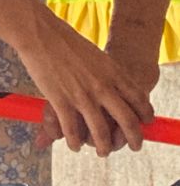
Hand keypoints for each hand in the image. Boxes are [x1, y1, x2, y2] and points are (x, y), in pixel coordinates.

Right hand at [20, 16, 154, 155]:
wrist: (40, 33)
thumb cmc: (65, 41)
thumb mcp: (95, 55)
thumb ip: (107, 72)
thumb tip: (116, 84)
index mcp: (112, 72)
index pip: (138, 98)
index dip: (145, 114)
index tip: (145, 122)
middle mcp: (102, 86)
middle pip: (127, 121)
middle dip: (134, 138)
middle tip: (134, 146)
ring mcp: (82, 96)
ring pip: (101, 133)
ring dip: (104, 147)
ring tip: (103, 151)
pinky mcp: (62, 102)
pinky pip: (73, 132)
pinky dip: (75, 143)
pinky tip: (75, 146)